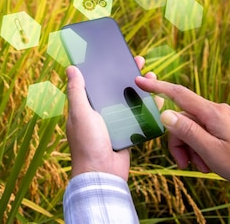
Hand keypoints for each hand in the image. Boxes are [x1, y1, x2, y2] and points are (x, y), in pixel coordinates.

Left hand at [66, 56, 162, 180]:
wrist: (103, 173)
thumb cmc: (88, 144)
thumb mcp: (80, 114)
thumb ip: (77, 91)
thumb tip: (71, 68)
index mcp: (85, 107)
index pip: (96, 81)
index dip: (106, 68)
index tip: (117, 55)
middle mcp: (99, 113)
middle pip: (115, 88)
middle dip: (127, 74)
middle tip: (140, 62)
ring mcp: (114, 122)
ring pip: (129, 100)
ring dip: (140, 88)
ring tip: (153, 76)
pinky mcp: (127, 132)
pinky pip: (139, 115)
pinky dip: (148, 106)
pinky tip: (158, 98)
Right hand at [134, 76, 229, 182]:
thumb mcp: (209, 149)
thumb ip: (186, 130)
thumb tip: (165, 114)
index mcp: (211, 112)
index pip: (179, 94)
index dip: (157, 87)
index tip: (140, 81)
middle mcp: (214, 111)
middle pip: (181, 119)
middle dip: (178, 141)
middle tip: (184, 163)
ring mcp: (218, 118)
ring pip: (189, 128)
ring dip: (189, 148)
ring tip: (200, 166)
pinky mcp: (221, 127)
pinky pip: (200, 133)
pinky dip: (198, 148)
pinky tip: (206, 163)